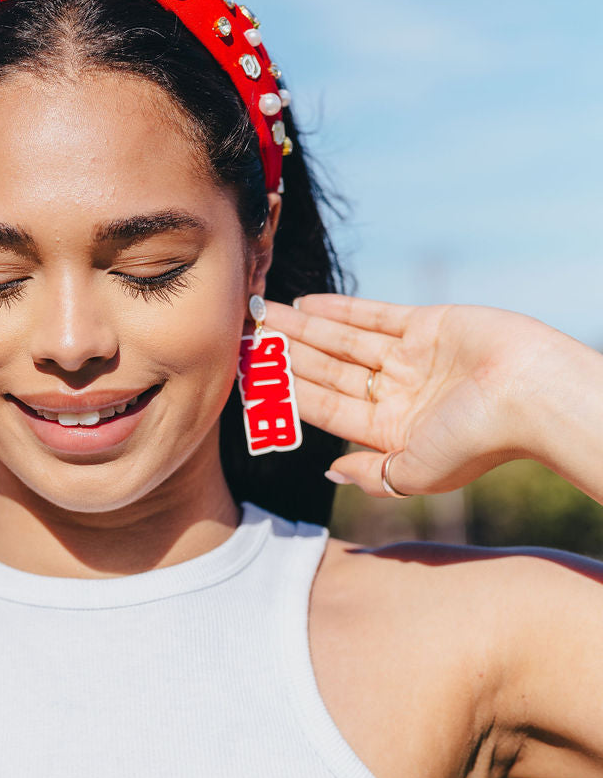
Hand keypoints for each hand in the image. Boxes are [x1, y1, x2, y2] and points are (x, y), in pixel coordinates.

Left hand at [264, 294, 552, 497]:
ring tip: (264, 314)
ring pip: (343, 342)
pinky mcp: (428, 325)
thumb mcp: (414, 474)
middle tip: (246, 338)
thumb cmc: (477, 443)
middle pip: (327, 372)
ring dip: (303, 328)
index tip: (250, 379)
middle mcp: (396, 395)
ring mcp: (411, 358)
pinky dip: (340, 309)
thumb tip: (328, 471)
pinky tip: (306, 303)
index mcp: (389, 433)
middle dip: (287, 356)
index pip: (323, 409)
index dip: (285, 393)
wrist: (531, 396)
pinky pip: (374, 316)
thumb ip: (370, 474)